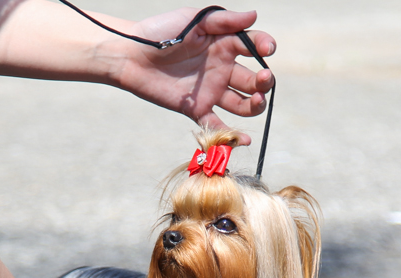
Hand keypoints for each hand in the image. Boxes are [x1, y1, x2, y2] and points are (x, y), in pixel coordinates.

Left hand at [115, 8, 275, 144]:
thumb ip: (224, 20)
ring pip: (242, 103)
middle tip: (261, 80)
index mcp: (223, 44)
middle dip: (263, 81)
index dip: (265, 47)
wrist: (131, 56)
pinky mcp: (197, 109)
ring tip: (255, 101)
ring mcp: (211, 90)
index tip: (268, 50)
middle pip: (252, 79)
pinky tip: (244, 139)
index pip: (254, 46)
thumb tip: (254, 15)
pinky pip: (218, 124)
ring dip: (254, 105)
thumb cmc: (161, 32)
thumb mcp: (194, 20)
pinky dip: (232, 135)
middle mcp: (222, 68)